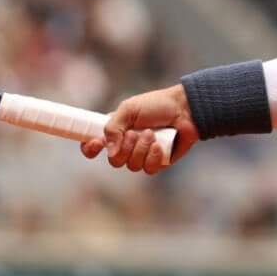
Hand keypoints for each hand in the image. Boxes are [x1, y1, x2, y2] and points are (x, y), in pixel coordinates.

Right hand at [78, 84, 198, 175]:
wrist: (185, 110)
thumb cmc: (157, 105)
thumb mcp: (129, 109)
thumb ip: (113, 128)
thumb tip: (110, 152)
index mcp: (116, 131)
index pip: (94, 146)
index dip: (90, 149)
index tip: (96, 143)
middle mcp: (127, 146)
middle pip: (114, 161)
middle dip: (125, 148)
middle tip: (135, 132)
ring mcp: (142, 156)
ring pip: (132, 166)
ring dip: (141, 149)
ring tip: (152, 133)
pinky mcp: (158, 163)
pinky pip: (148, 169)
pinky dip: (153, 157)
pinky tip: (159, 145)